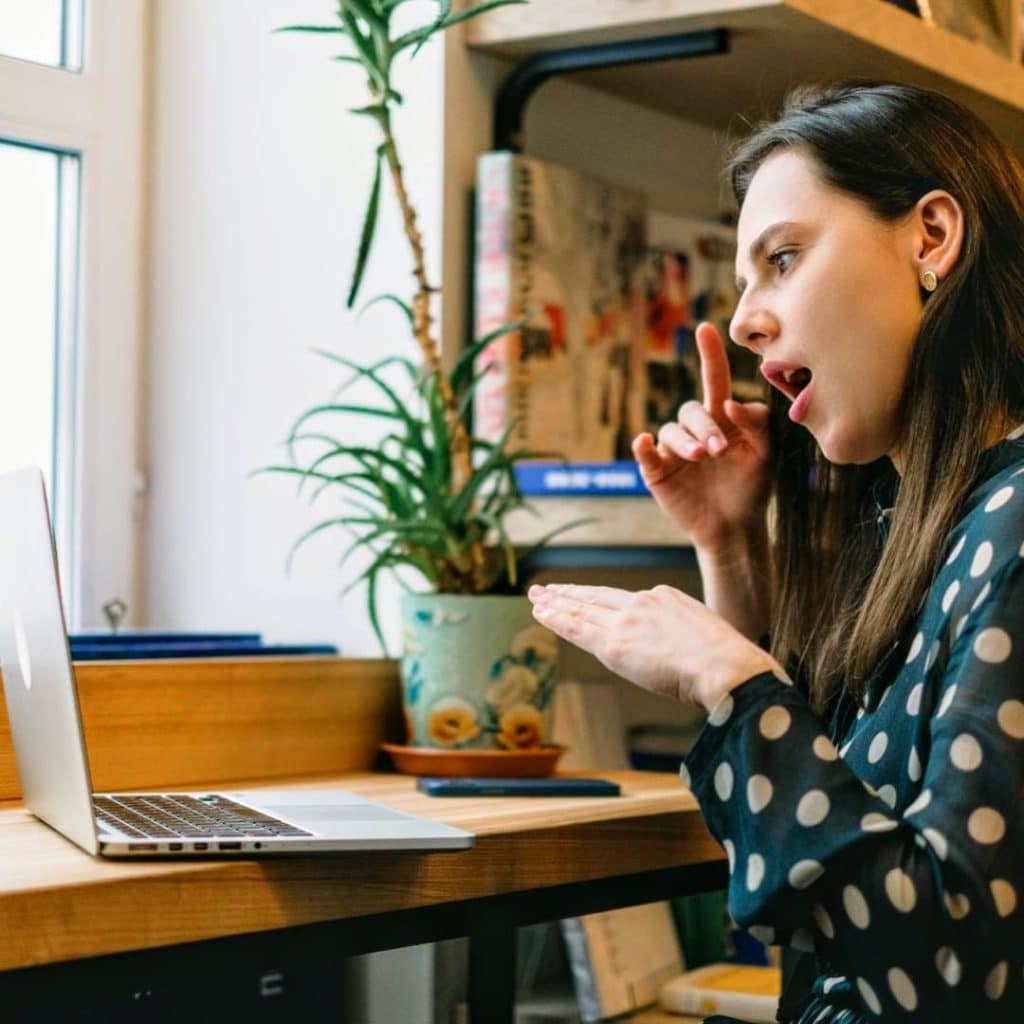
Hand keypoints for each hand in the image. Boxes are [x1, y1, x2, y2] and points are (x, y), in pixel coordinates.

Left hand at [528, 582, 786, 709]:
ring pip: (582, 610)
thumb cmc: (728, 663)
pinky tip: (542, 614)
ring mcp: (627, 622)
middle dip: (569, 593)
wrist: (727, 667)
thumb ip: (684, 639)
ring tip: (536, 598)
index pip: (622, 599)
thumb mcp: (707, 635)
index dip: (597, 597)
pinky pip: (578, 629)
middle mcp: (642, 603)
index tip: (583, 594)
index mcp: (666, 597)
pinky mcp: (615, 644)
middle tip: (545, 589)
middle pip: (596, 597)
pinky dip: (557, 620)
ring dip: (556, 604)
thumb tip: (681, 654)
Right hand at [634, 321, 771, 552]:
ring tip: (701, 457)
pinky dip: (642, 446)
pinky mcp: (657, 472)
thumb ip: (756, 424)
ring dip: (686, 440)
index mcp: (722, 419)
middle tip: (719, 450)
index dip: (710, 355)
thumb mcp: (765, 453)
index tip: (705, 329)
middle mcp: (695, 429)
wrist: (736, 528)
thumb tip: (729, 404)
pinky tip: (645, 443)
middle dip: (705, 427)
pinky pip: (645, 453)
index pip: (715, 381)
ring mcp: (674, 450)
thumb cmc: (752, 487)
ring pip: (671, 430)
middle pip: (692, 411)